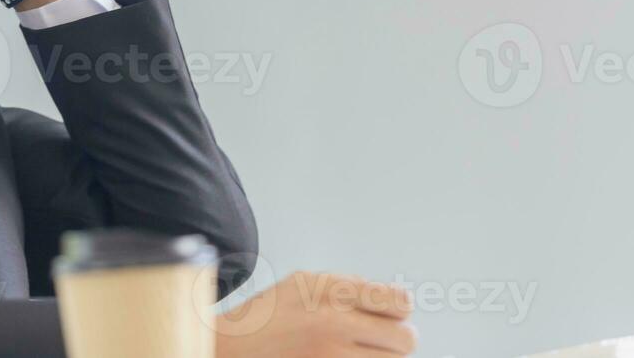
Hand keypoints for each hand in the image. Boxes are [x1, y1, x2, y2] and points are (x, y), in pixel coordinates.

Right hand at [215, 272, 416, 357]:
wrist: (228, 350)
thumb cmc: (264, 318)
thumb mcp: (301, 283)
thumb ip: (345, 286)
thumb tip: (392, 300)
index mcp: (329, 290)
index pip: (399, 302)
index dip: (398, 310)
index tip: (390, 315)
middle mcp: (334, 322)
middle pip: (405, 339)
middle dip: (395, 341)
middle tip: (375, 341)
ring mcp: (331, 356)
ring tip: (354, 352)